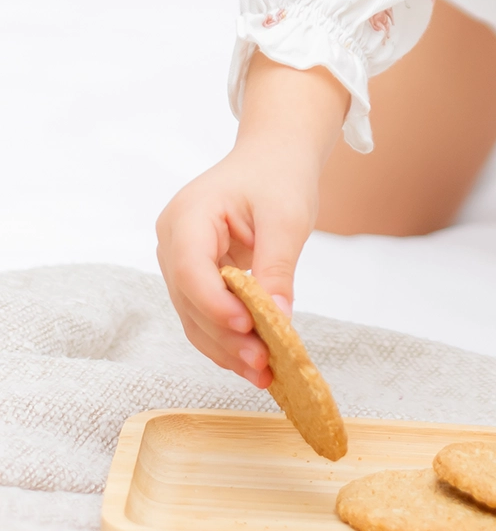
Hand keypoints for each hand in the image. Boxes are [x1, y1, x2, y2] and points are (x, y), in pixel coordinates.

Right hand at [156, 54, 348, 384]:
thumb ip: (277, 266)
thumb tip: (278, 319)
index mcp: (188, 215)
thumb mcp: (286, 217)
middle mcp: (173, 241)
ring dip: (227, 348)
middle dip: (227, 336)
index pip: (190, 269)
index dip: (216, 304)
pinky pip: (205, 315)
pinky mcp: (194, 278)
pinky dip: (228, 339)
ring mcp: (179, 261)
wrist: (275, 157)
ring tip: (264, 373)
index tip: (250, 327)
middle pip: (191, 301)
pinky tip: (254, 361)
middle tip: (265, 365)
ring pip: (195, 317)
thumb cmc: (280, 176)